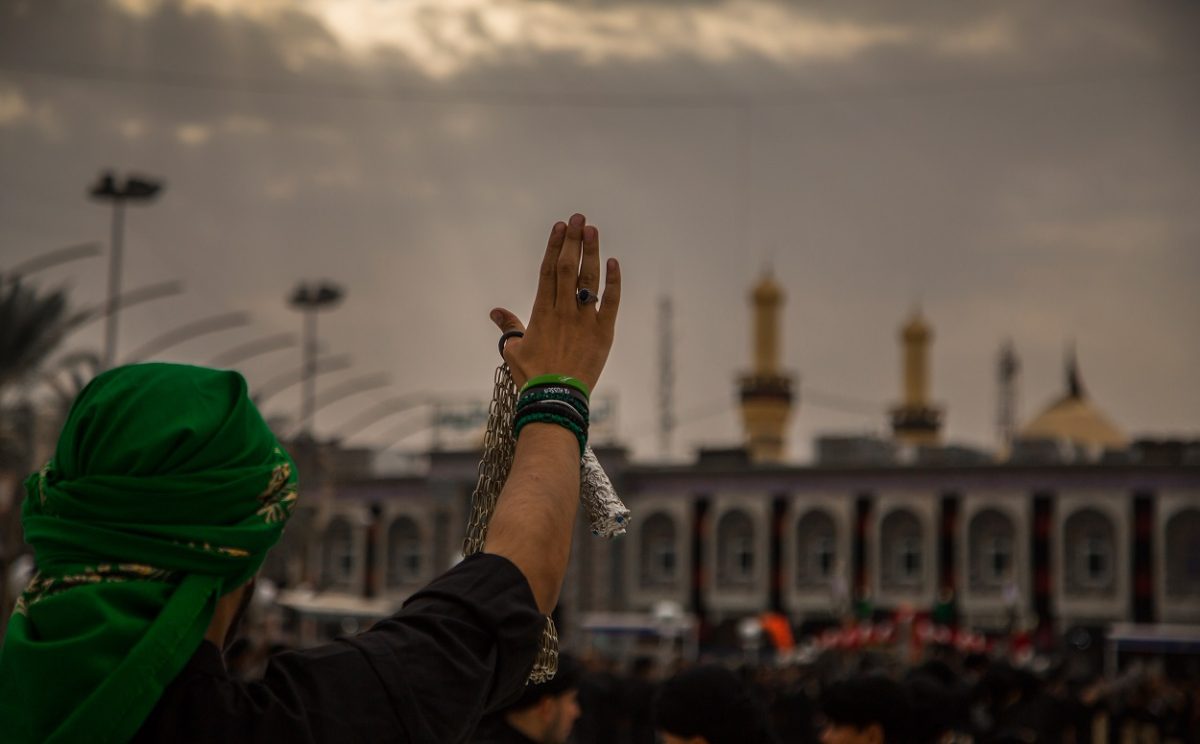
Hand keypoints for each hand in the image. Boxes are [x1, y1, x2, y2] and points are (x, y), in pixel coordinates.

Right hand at [491, 213, 620, 391]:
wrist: (555, 399)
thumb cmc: (532, 376)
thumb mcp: (514, 350)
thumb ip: (509, 327)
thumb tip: (496, 312)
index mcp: (541, 312)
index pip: (548, 271)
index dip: (554, 246)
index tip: (560, 227)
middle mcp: (563, 311)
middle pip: (568, 268)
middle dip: (573, 241)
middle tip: (579, 218)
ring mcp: (584, 320)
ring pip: (588, 279)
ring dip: (591, 253)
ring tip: (592, 230)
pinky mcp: (603, 332)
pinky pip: (610, 302)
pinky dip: (614, 282)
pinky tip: (613, 262)